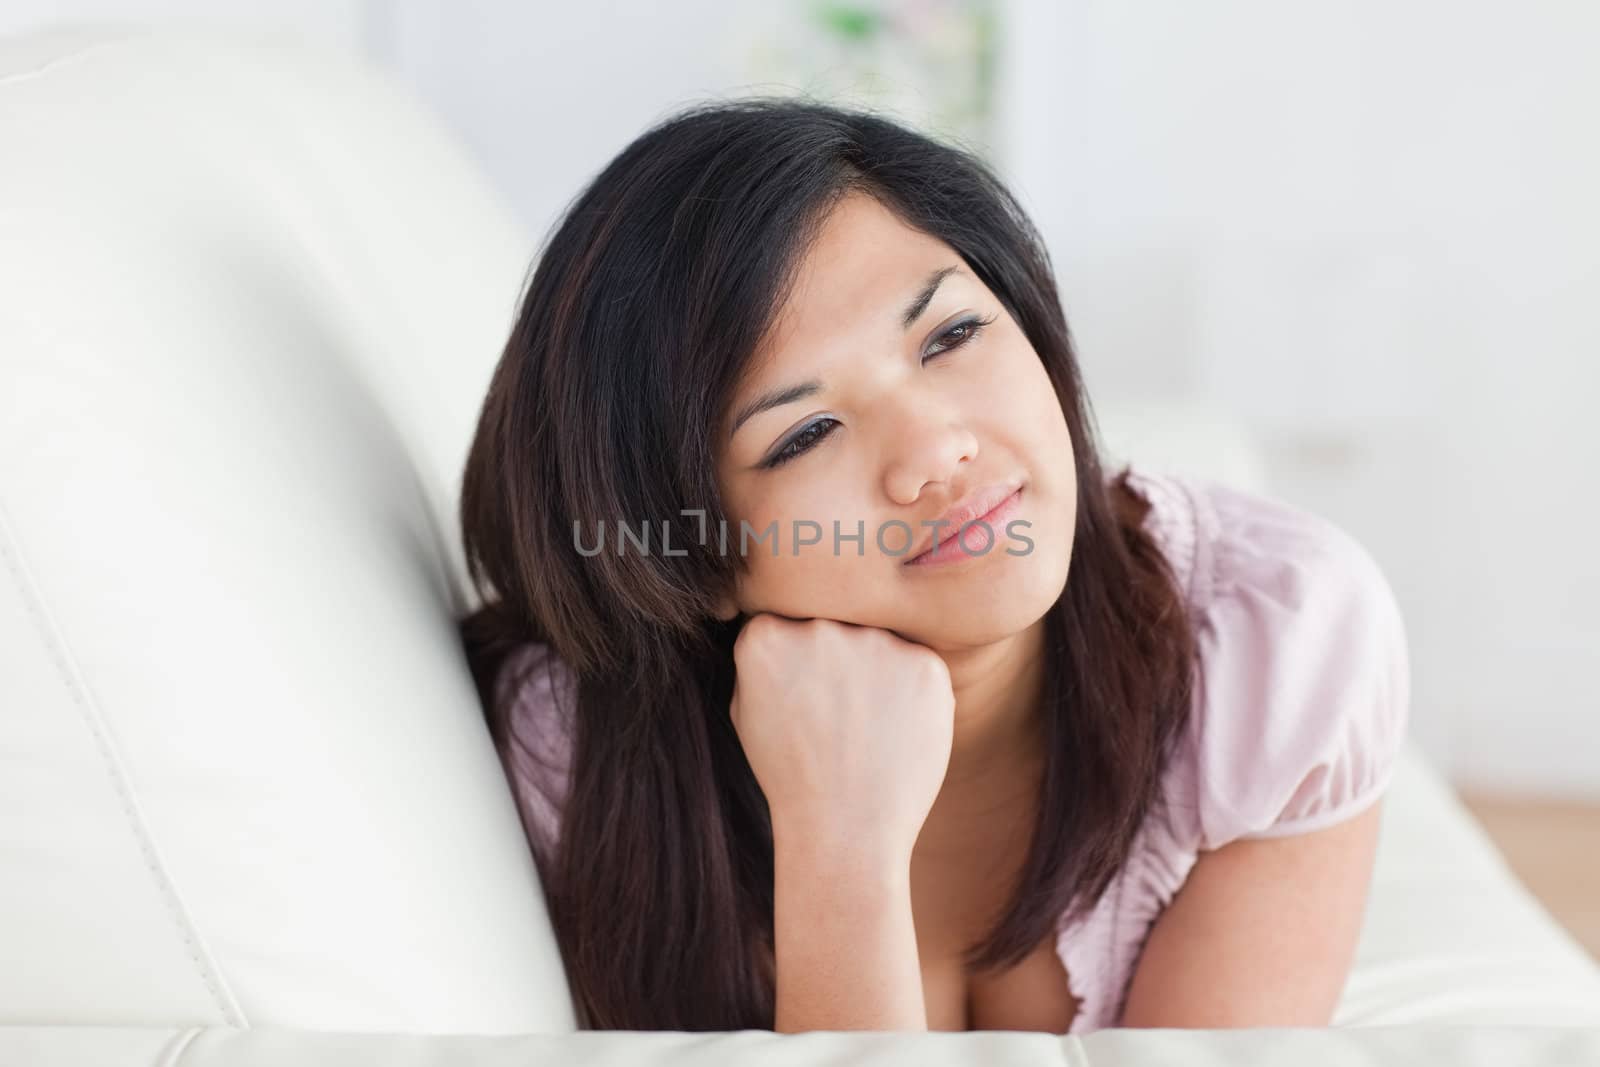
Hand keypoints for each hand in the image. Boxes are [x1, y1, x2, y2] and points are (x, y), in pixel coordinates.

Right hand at [729, 613, 955, 865]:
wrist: (845, 830)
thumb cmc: (791, 776)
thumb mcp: (746, 713)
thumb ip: (762, 659)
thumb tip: (782, 624)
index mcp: (766, 635)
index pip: (785, 618)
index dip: (796, 656)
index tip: (803, 688)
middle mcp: (820, 627)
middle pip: (834, 621)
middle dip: (836, 659)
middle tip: (839, 713)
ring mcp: (876, 642)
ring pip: (878, 641)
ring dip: (876, 672)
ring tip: (866, 730)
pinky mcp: (925, 664)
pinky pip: (918, 664)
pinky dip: (911, 694)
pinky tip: (895, 733)